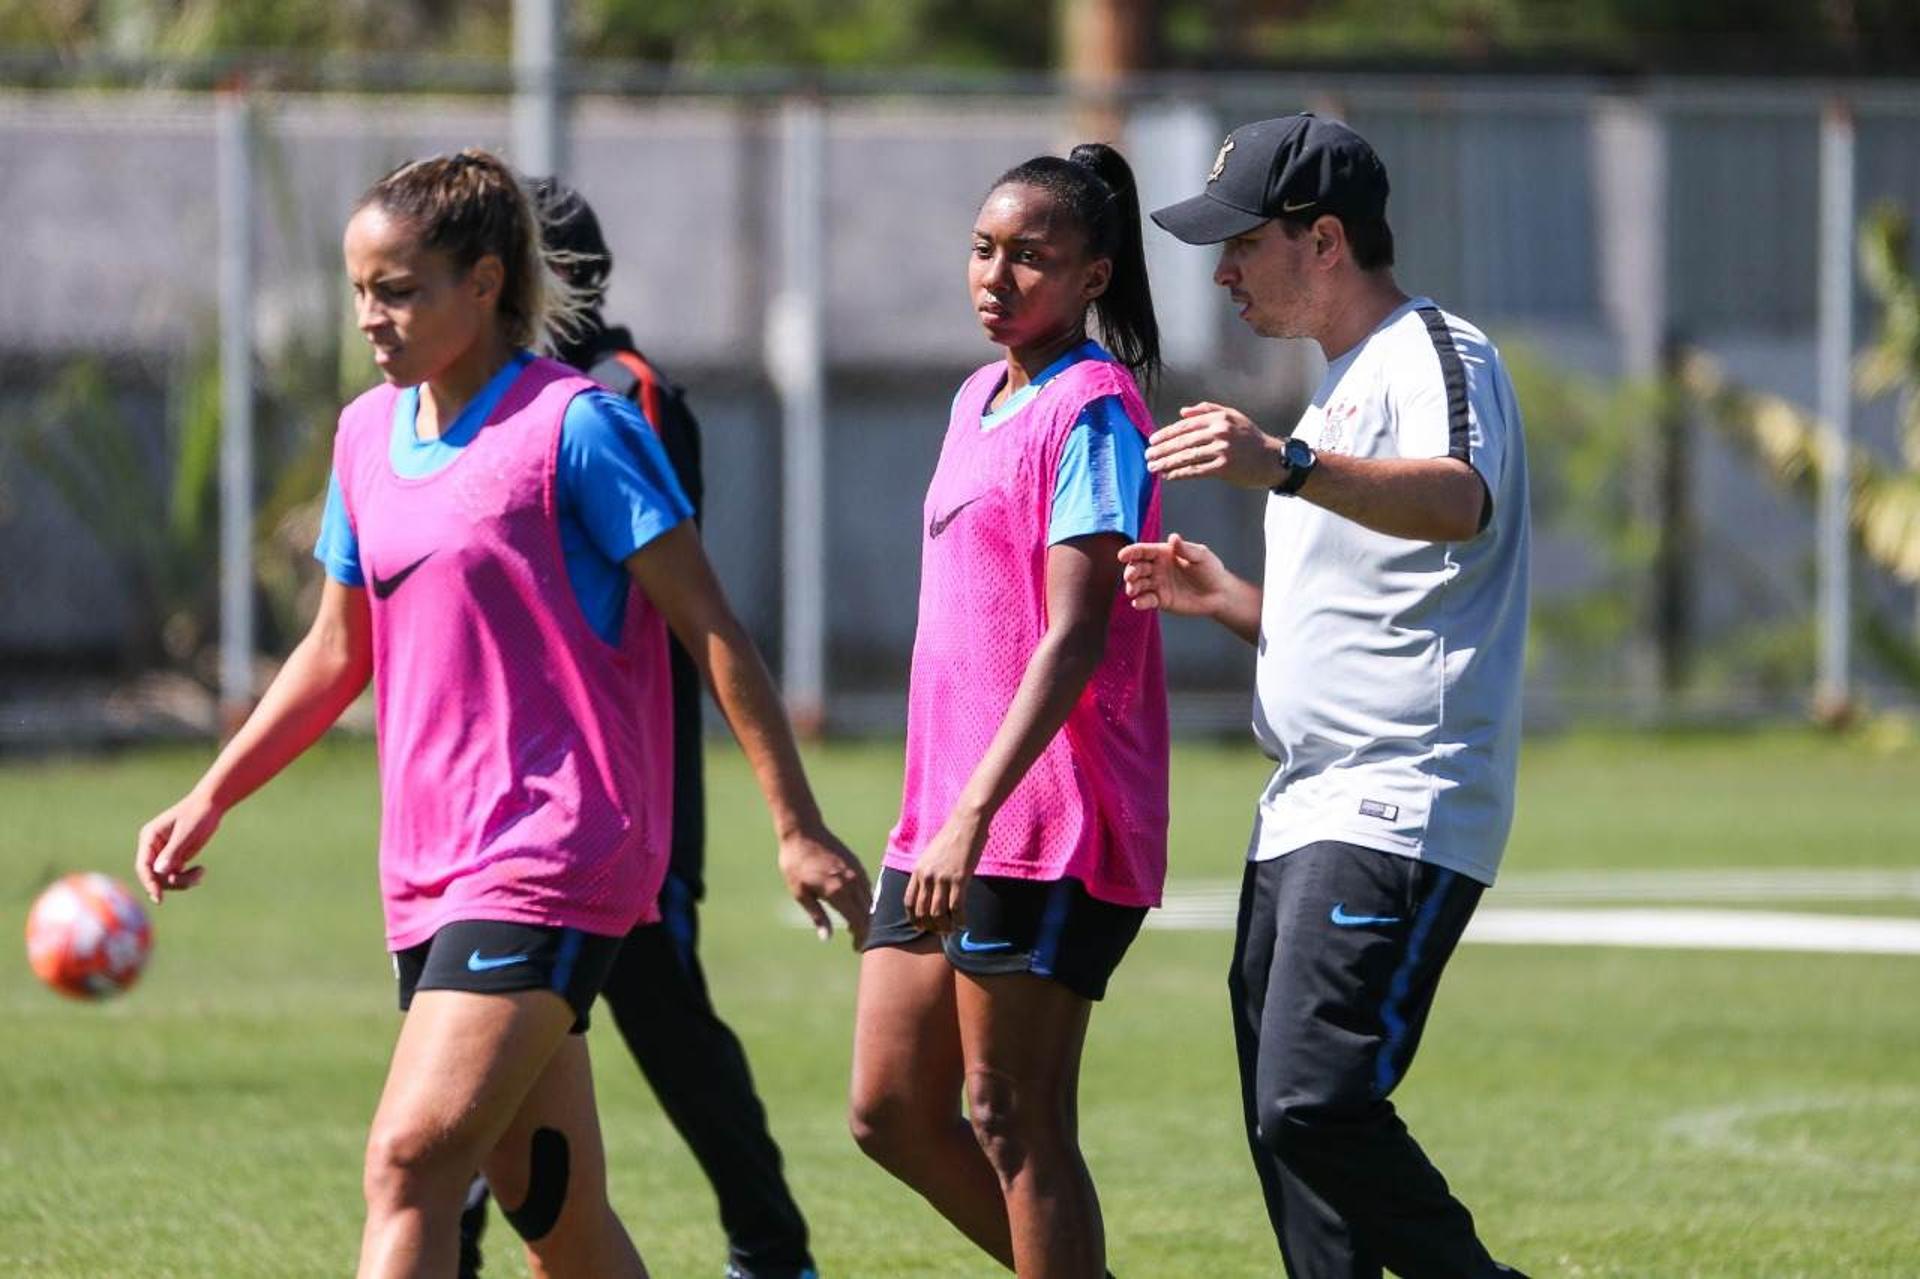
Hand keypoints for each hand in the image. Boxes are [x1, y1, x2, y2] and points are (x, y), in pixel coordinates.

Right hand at [135, 791, 221, 902]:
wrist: (211, 805)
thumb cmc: (198, 815)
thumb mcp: (186, 833)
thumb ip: (173, 852)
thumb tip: (159, 872)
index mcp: (149, 838)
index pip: (143, 866)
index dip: (149, 883)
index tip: (158, 897)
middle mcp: (153, 847)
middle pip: (154, 876)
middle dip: (172, 882)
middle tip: (195, 879)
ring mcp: (163, 853)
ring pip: (165, 878)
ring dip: (182, 881)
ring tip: (201, 873)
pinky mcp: (175, 857)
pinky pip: (175, 875)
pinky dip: (187, 878)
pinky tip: (201, 872)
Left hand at [778, 826, 873, 948]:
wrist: (803, 831)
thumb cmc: (796, 863)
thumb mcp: (800, 893)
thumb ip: (817, 915)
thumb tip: (826, 937)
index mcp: (837, 892)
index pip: (857, 921)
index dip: (859, 937)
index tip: (855, 947)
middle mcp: (851, 883)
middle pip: (867, 913)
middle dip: (865, 930)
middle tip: (856, 941)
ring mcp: (856, 872)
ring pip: (870, 900)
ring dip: (866, 915)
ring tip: (855, 926)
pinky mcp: (856, 864)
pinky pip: (867, 887)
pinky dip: (866, 900)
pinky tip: (856, 905)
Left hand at [904, 809, 987, 934]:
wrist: (966, 822)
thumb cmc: (952, 837)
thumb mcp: (931, 855)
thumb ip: (927, 872)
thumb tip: (930, 892)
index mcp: (918, 870)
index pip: (909, 902)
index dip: (914, 919)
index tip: (922, 927)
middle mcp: (927, 876)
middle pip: (922, 911)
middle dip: (930, 926)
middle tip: (940, 931)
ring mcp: (942, 878)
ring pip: (938, 913)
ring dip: (944, 926)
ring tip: (952, 929)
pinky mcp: (959, 879)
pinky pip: (956, 908)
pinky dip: (959, 920)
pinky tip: (963, 923)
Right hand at [1119, 533, 1232, 618]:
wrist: (1219, 593)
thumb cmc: (1210, 570)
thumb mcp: (1201, 556)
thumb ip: (1185, 549)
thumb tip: (1173, 538)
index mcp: (1163, 553)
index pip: (1143, 551)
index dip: (1131, 552)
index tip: (1122, 556)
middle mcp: (1157, 568)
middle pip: (1137, 567)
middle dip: (1131, 571)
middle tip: (1131, 576)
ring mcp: (1157, 585)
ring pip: (1138, 585)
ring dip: (1132, 586)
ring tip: (1132, 590)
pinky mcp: (1161, 600)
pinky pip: (1146, 600)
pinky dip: (1140, 602)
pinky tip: (1137, 603)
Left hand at [1145, 402, 1283, 487]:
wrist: (1271, 458)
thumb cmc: (1250, 437)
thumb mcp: (1232, 416)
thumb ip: (1207, 410)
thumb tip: (1182, 413)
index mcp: (1219, 418)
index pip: (1186, 425)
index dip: (1166, 433)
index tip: (1152, 440)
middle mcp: (1219, 432)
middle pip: (1183, 441)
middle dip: (1162, 449)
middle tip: (1147, 456)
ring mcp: (1222, 450)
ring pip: (1187, 456)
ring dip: (1166, 463)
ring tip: (1153, 467)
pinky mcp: (1224, 468)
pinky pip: (1196, 470)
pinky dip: (1180, 474)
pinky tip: (1169, 476)